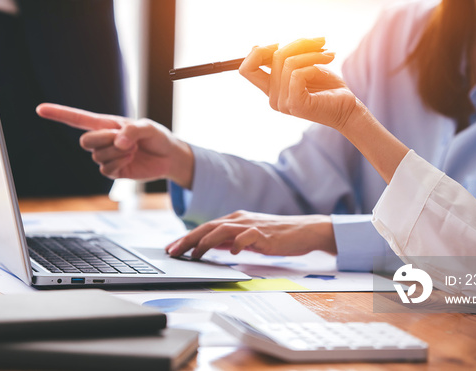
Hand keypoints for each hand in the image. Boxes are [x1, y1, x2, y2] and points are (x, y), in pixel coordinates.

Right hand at [36, 103, 194, 186]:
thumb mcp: (148, 127)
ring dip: (118, 153)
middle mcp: (103, 139)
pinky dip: (119, 164)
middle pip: (85, 141)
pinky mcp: (113, 170)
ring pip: (97, 156)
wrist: (167, 157)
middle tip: (125, 139)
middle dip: (104, 140)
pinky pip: (105, 170)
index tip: (40, 109)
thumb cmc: (157, 136)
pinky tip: (130, 159)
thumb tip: (117, 142)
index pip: (77, 118)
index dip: (59, 113)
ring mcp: (106, 156)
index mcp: (106, 124)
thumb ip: (132, 131)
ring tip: (133, 149)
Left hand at [166, 211, 335, 258]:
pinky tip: (231, 253)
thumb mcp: (249, 237)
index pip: (205, 227)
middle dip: (187, 240)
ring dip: (205, 243)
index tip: (171, 248)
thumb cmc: (277, 235)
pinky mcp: (264, 233)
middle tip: (172, 252)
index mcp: (235, 219)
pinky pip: (246, 237)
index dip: (186, 237)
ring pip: (221, 230)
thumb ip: (231, 239)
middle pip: (208, 227)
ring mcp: (251, 225)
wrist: (304, 230)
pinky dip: (236, 244)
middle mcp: (240, 219)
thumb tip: (210, 247)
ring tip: (194, 255)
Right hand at [240, 38, 357, 130]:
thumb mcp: (303, 67)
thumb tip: (256, 46)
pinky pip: (297, 73)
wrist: (348, 108)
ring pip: (288, 63)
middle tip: (320, 42)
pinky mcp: (295, 104)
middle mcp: (273, 99)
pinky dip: (314, 65)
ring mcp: (283, 103)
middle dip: (296, 43)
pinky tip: (326, 69)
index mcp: (271, 90)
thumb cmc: (329, 87)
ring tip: (329, 55)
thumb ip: (284, 59)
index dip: (258, 52)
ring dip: (312, 53)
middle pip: (271, 58)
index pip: (246, 69)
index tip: (279, 44)